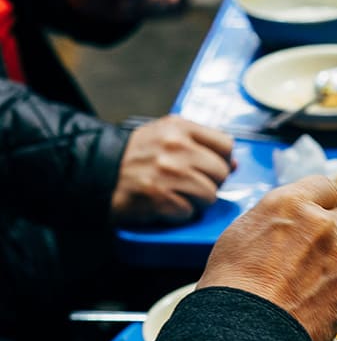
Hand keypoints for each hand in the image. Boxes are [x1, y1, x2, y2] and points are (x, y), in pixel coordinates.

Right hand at [111, 116, 234, 225]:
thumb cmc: (138, 157)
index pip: (226, 145)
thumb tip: (235, 164)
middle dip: (211, 183)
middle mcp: (174, 147)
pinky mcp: (158, 197)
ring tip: (178, 195)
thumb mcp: (167, 136)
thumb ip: (201, 144)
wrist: (98, 172)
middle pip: (221, 172)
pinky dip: (180, 213)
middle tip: (191, 184)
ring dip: (197, 201)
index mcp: (179, 127)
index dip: (222, 160)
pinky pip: (189, 212)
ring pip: (210, 195)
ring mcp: (167, 172)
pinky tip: (166, 205)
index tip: (209, 167)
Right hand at [197, 175, 336, 340]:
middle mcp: (320, 224)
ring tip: (296, 290)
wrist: (243, 328)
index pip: (325, 186)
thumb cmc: (229, 284)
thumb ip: (275, 222)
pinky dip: (329, 297)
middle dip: (331, 235)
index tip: (316, 215)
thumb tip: (286, 226)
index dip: (321, 203)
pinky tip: (304, 308)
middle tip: (307, 257)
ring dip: (327, 269)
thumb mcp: (241, 234)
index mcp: (290, 204)